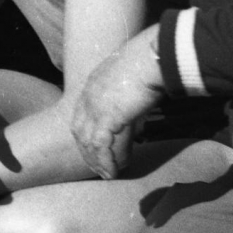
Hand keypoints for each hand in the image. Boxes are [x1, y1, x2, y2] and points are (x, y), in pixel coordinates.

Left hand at [68, 32, 164, 179]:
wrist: (152, 57)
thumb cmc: (150, 62)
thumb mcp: (133, 78)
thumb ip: (130, 94)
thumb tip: (139, 112)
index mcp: (93, 83)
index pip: (81, 114)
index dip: (86, 133)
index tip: (94, 147)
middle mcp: (89, 96)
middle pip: (79, 130)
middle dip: (87, 150)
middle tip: (97, 166)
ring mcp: (95, 107)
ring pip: (89, 142)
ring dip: (97, 161)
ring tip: (107, 175)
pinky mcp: (107, 117)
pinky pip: (102, 146)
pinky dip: (107, 161)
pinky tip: (114, 173)